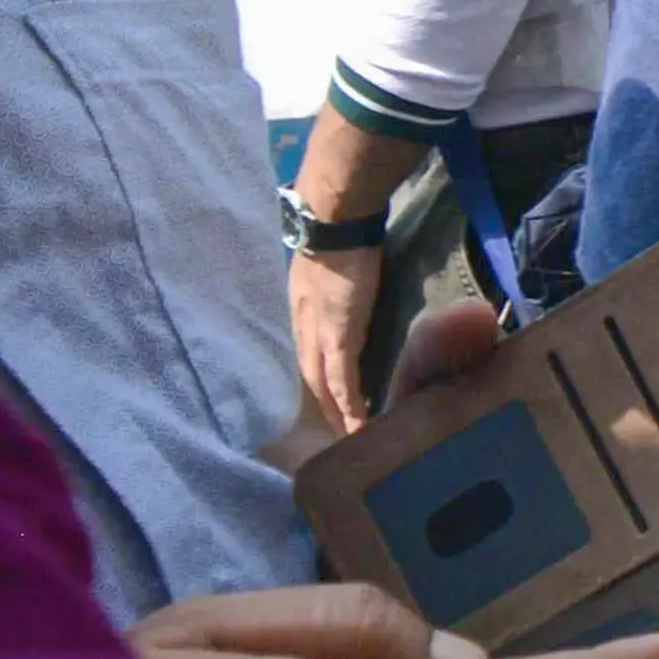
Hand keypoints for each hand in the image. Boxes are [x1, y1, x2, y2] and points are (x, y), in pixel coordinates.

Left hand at [288, 240, 385, 434]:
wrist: (333, 225)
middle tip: (339, 429)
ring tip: (350, 434)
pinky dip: (348, 402)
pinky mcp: (338, 337)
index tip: (330, 395)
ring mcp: (319, 334)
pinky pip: (341, 379)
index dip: (319, 375)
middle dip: (324, 403)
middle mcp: (304, 326)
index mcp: (301, 309)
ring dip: (335, 411)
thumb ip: (332, 284)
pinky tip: (358, 422)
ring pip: (323, 383)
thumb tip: (345, 290)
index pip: (308, 351)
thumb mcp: (327, 265)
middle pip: (311, 375)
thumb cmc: (336, 236)